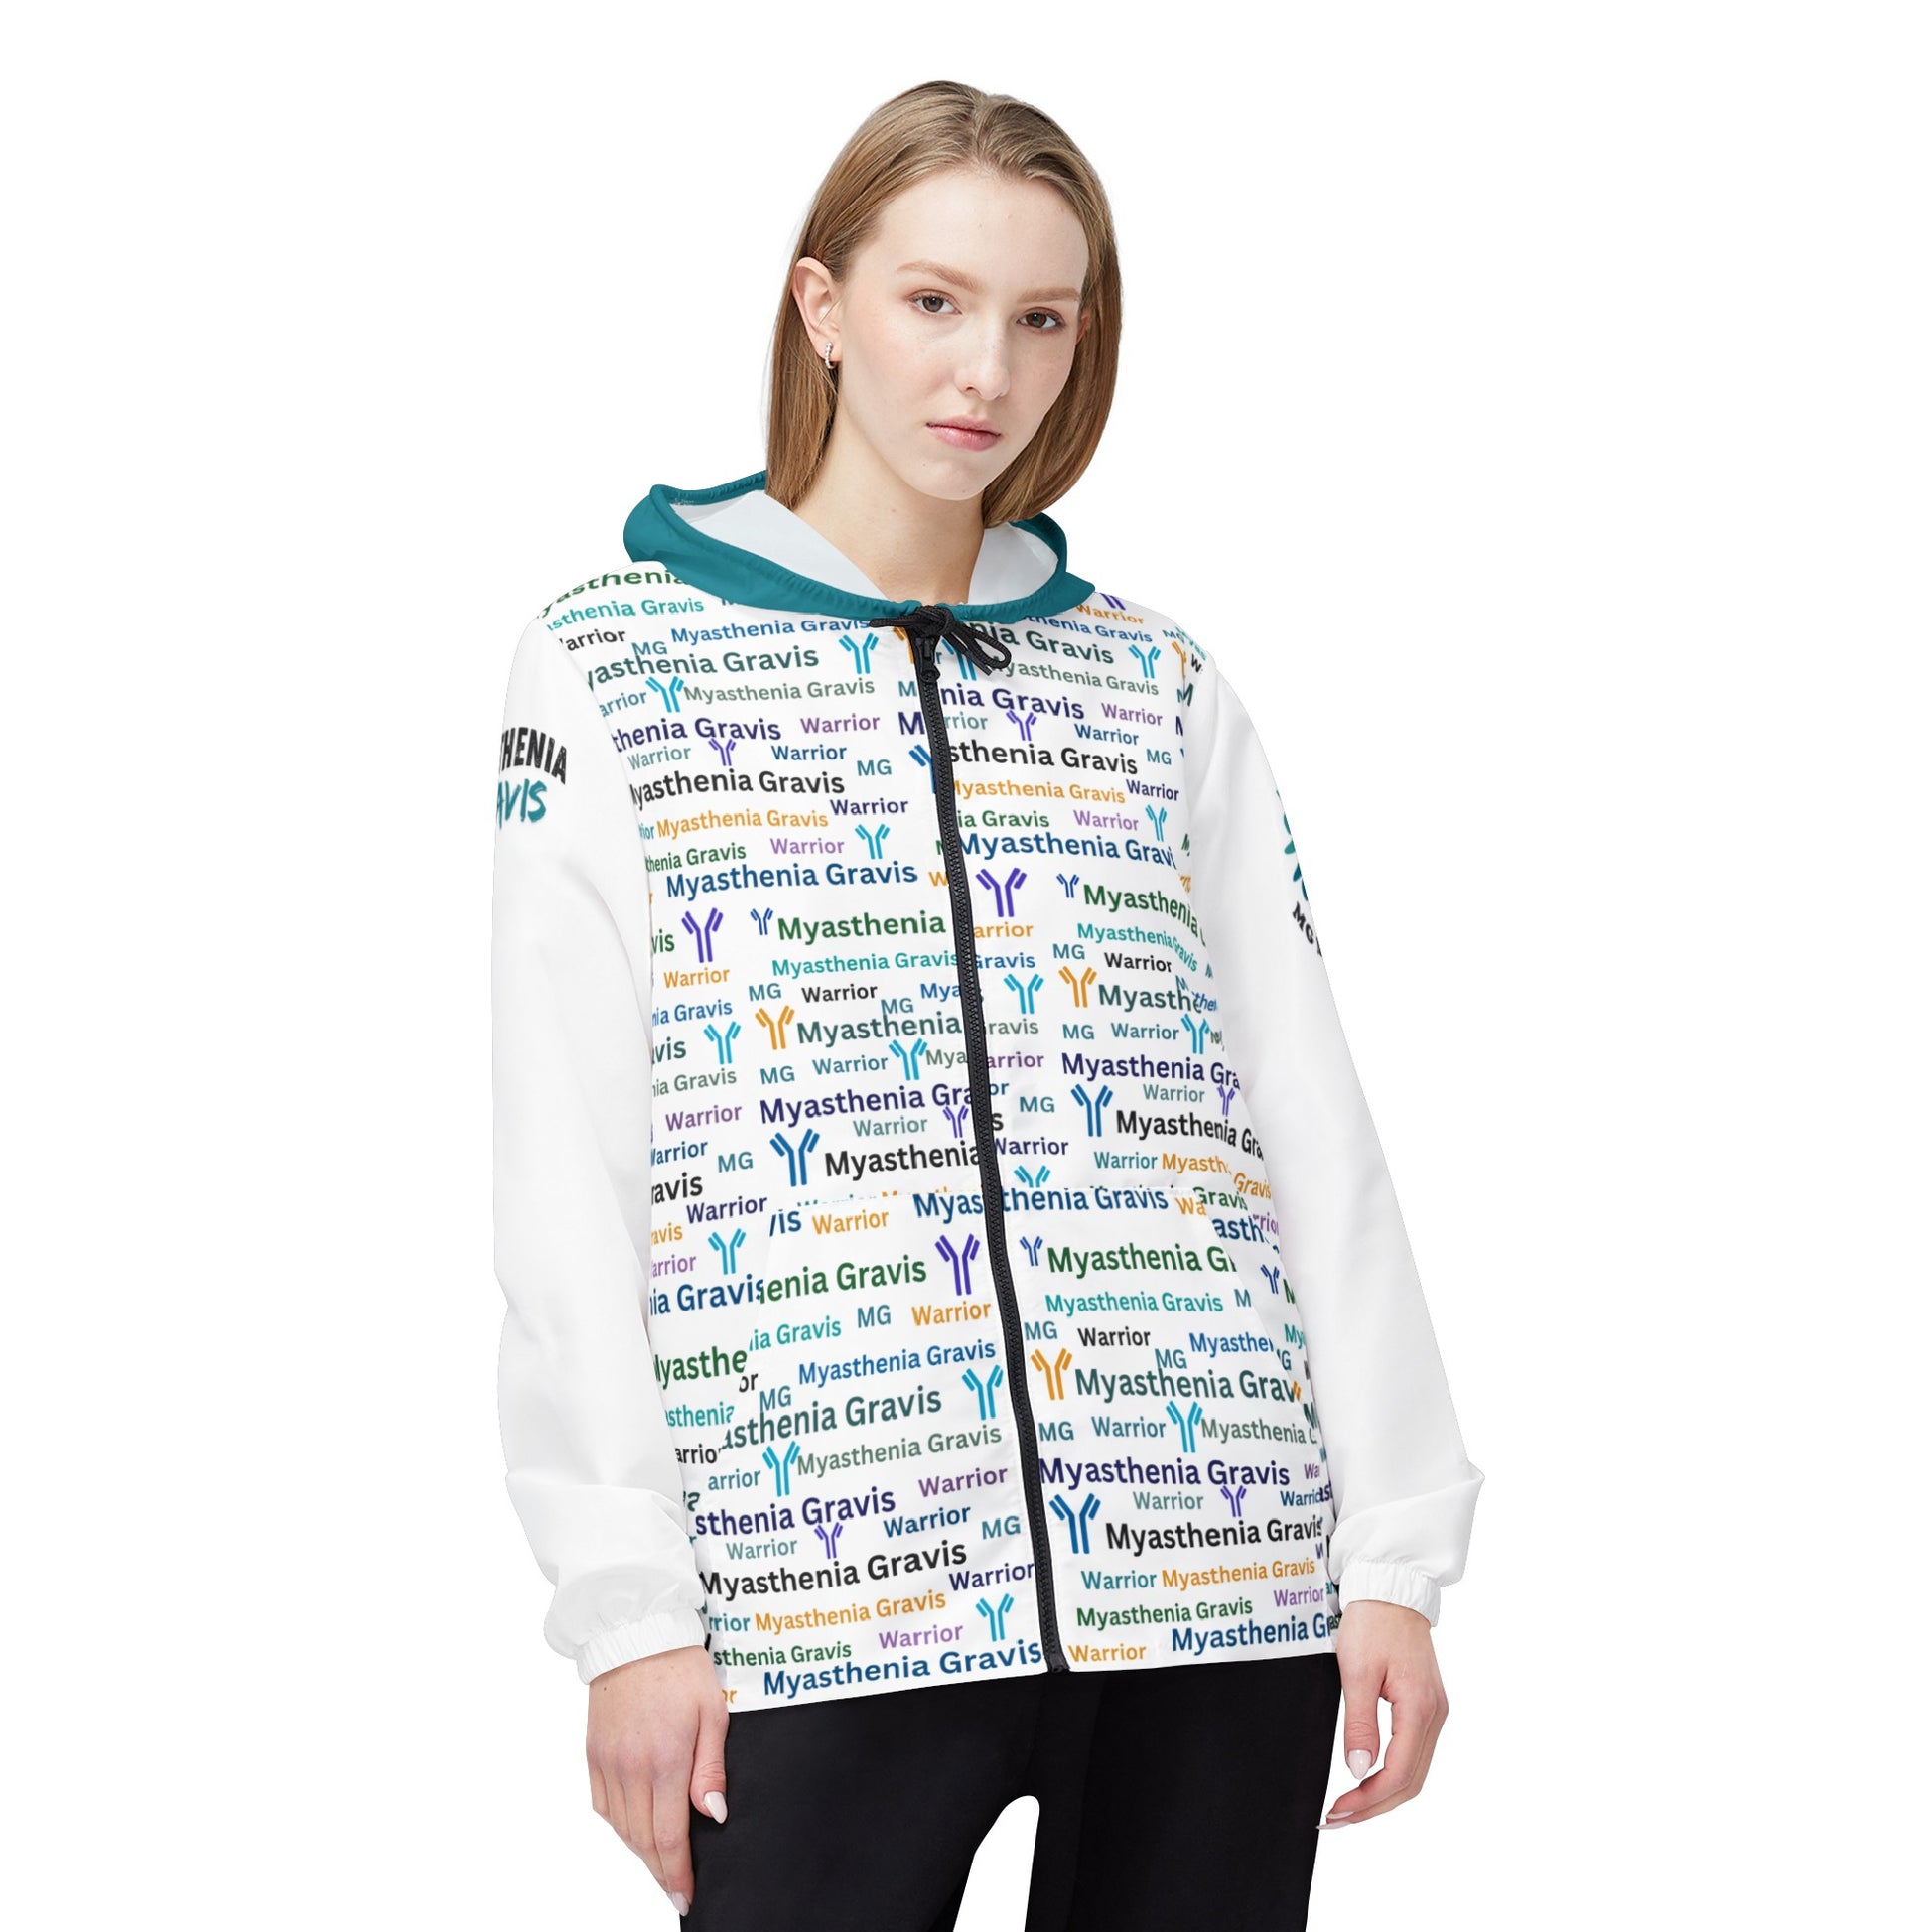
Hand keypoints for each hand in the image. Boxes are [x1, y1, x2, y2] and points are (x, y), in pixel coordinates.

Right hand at [586, 1644, 729, 1914]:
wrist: (635, 1633)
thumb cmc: (680, 1667)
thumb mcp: (712, 1711)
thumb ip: (710, 1768)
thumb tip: (713, 1815)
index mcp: (664, 1759)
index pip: (669, 1835)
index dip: (677, 1873)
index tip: (685, 1897)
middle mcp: (630, 1768)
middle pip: (643, 1839)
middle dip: (661, 1870)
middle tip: (676, 1890)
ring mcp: (607, 1763)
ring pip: (621, 1828)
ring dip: (641, 1851)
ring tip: (661, 1864)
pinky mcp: (593, 1755)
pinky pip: (603, 1806)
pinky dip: (619, 1826)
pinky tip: (635, 1828)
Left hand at [1320, 1600, 1448, 1827]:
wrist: (1390, 1590)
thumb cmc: (1371, 1622)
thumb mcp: (1356, 1671)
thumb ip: (1359, 1723)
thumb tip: (1359, 1770)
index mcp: (1419, 1707)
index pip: (1398, 1772)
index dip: (1368, 1799)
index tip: (1337, 1811)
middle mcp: (1434, 1714)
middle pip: (1410, 1781)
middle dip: (1374, 1806)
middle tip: (1337, 1819)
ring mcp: (1434, 1711)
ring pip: (1414, 1771)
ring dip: (1383, 1794)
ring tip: (1349, 1807)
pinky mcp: (1426, 1706)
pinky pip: (1414, 1753)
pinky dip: (1392, 1774)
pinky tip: (1369, 1779)